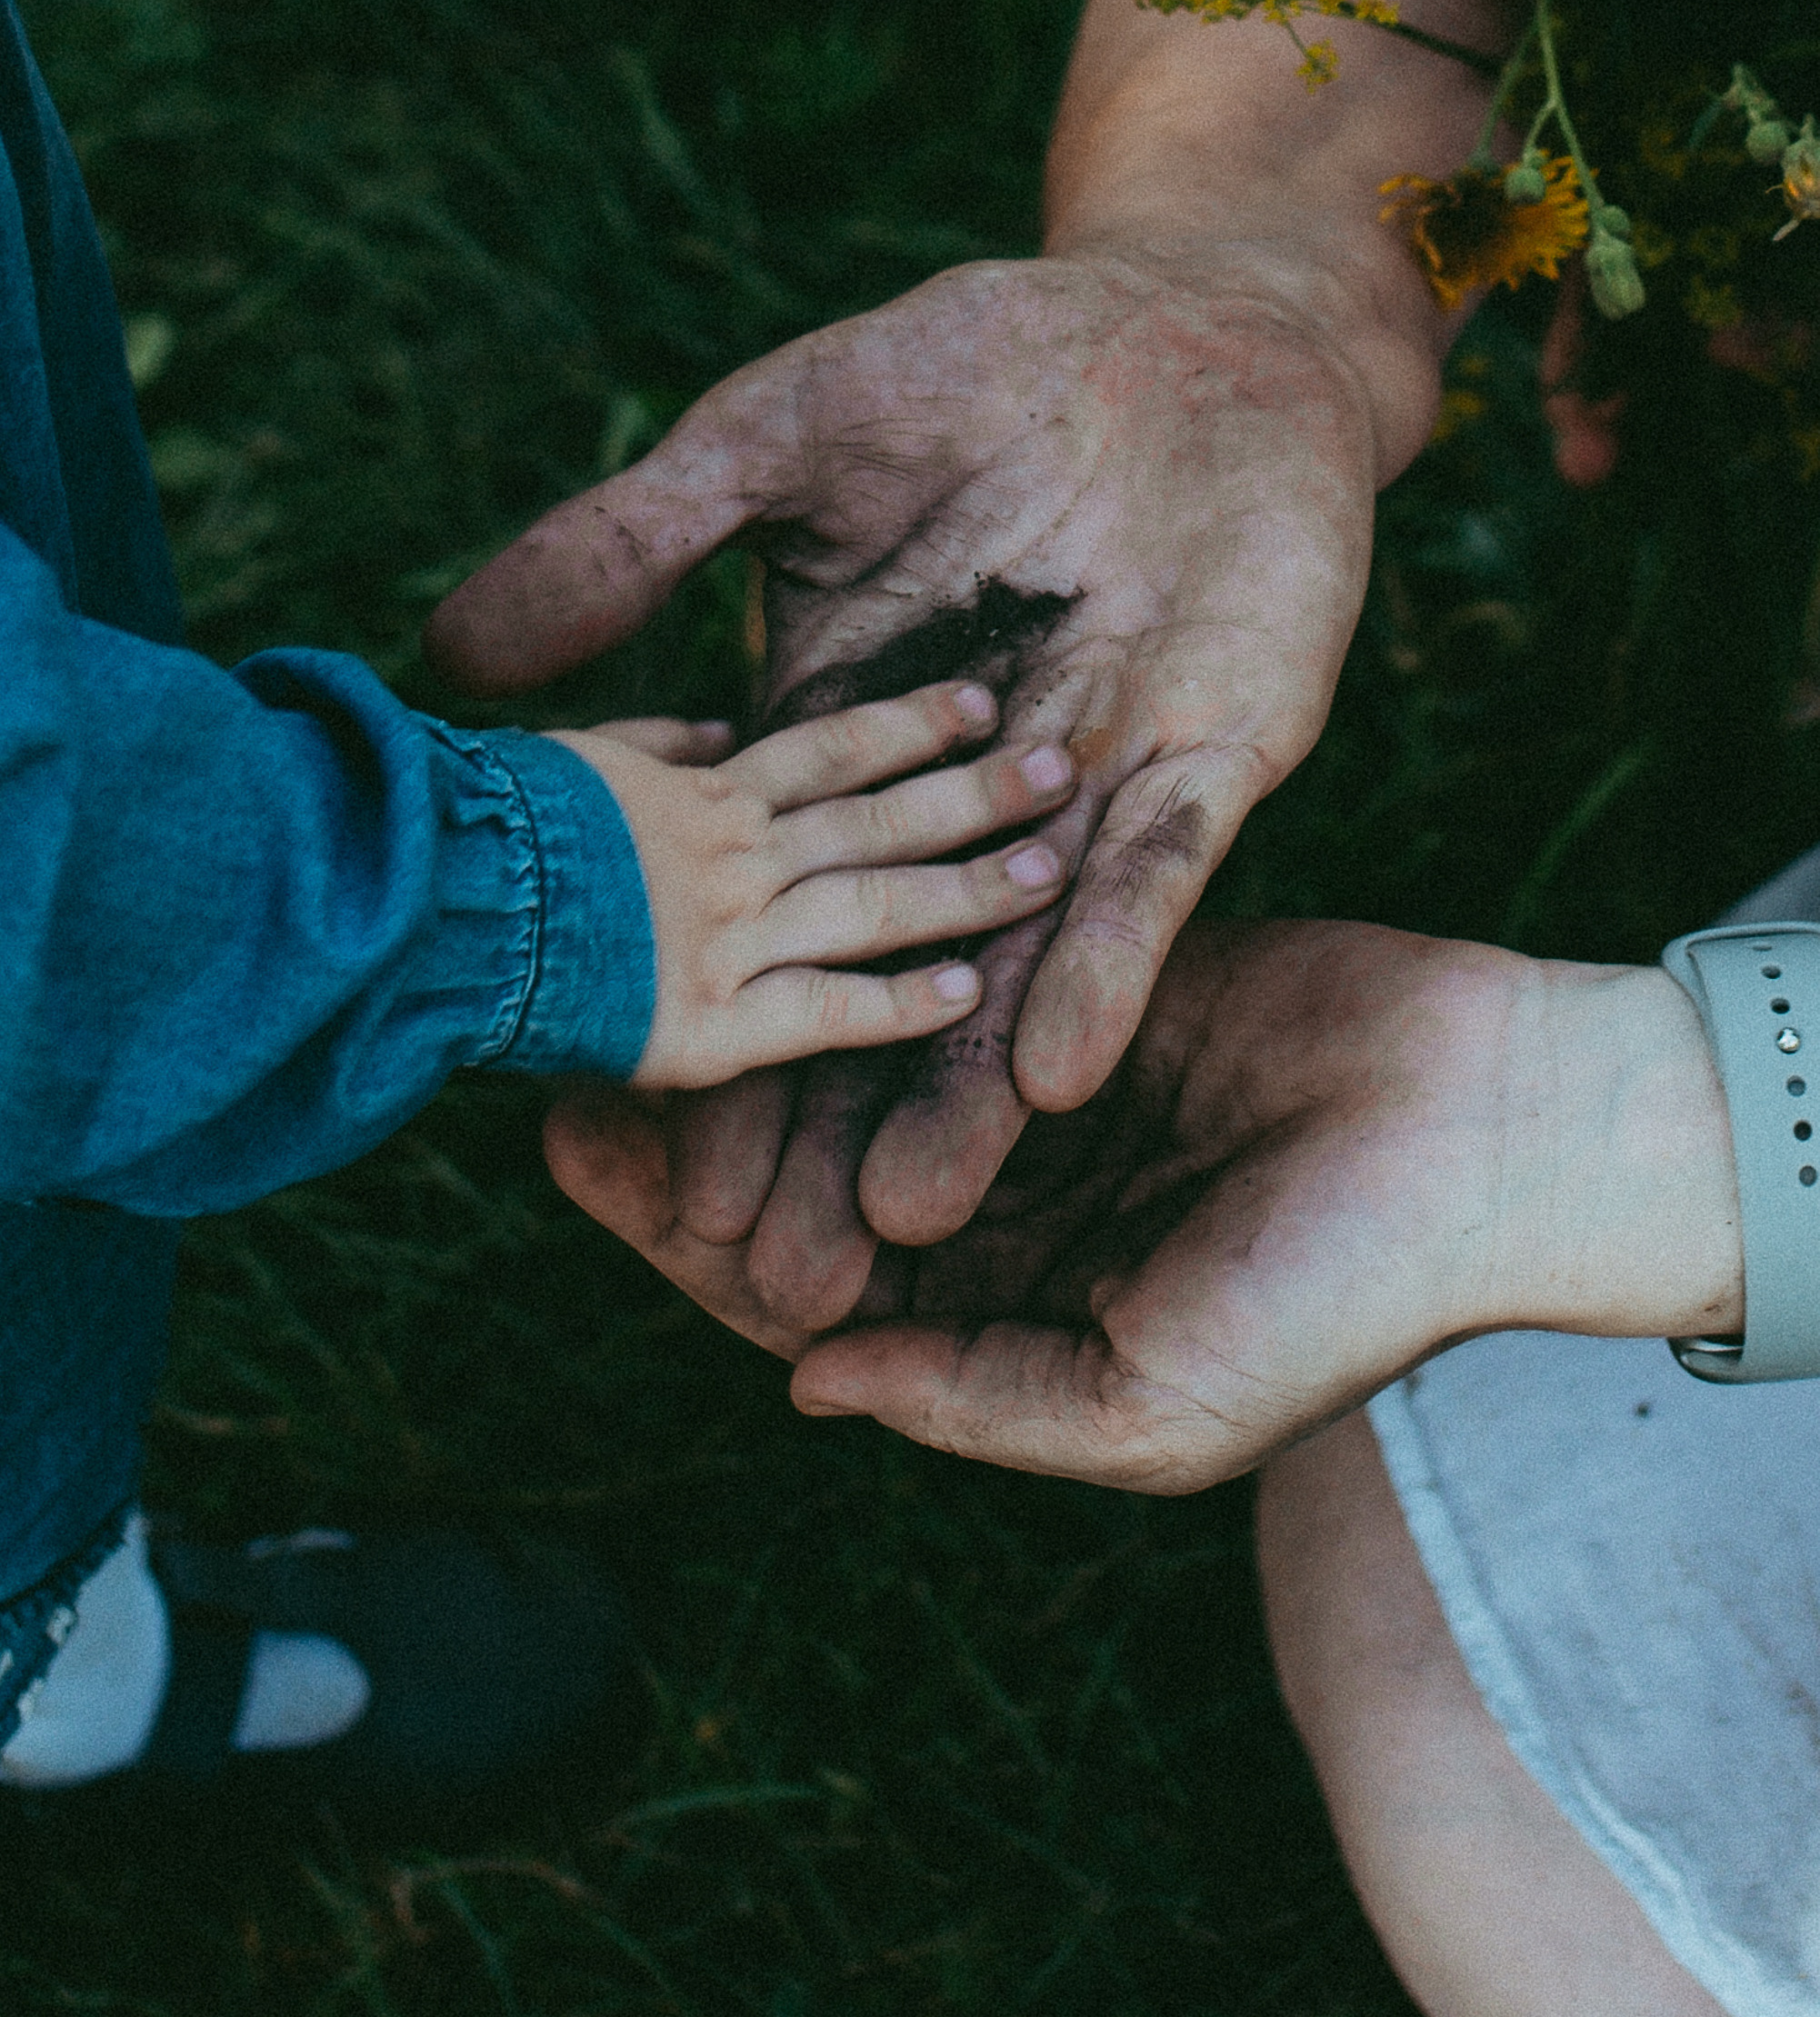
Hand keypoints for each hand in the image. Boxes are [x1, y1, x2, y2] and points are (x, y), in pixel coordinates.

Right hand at [431, 250, 1392, 1308]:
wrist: (1185, 323)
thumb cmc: (966, 365)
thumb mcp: (775, 445)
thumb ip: (636, 541)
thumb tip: (457, 645)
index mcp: (846, 729)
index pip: (758, 905)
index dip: (709, 1030)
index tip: (644, 1174)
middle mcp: (961, 794)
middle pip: (878, 979)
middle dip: (827, 1126)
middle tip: (765, 1279)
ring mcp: (1091, 785)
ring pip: (1018, 964)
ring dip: (962, 1090)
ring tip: (910, 1219)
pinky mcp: (1209, 758)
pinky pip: (1157, 875)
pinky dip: (1106, 960)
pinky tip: (1060, 1070)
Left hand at [544, 915, 1744, 1488]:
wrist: (1488, 1140)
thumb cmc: (1336, 1296)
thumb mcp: (1151, 1403)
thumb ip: (976, 1397)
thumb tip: (801, 1383)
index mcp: (994, 1307)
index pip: (799, 1275)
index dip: (683, 1221)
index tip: (579, 1148)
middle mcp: (998, 1193)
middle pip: (805, 1144)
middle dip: (693, 1093)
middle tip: (568, 1014)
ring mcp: (1036, 1079)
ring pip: (863, 1034)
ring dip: (761, 989)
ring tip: (649, 919)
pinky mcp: (1082, 968)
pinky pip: (955, 944)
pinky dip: (876, 909)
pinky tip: (786, 850)